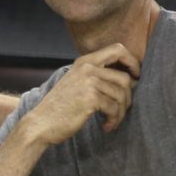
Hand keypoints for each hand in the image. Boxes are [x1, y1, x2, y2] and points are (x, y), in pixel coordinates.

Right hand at [22, 43, 139, 144]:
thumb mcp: (75, 83)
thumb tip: (130, 78)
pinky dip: (114, 120)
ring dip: (120, 112)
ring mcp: (89, 83)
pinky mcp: (90, 99)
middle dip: (128, 97)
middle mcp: (87, 69)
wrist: (40, 124)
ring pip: (122, 94)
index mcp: (84, 61)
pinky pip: (114, 108)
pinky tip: (106, 126)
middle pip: (125, 77)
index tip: (135, 77)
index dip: (133, 62)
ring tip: (111, 121)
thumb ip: (96, 75)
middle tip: (120, 110)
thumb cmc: (59, 107)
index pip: (118, 49)